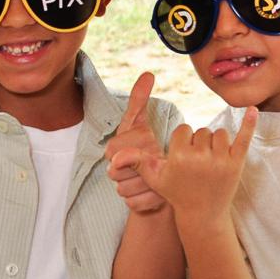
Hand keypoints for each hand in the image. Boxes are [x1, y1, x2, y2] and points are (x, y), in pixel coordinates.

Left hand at [106, 72, 166, 213]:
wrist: (169, 182)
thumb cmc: (146, 150)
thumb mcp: (138, 124)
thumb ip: (139, 101)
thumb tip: (148, 75)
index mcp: (149, 140)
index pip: (110, 150)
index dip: (115, 153)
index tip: (128, 151)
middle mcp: (159, 160)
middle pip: (113, 173)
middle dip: (119, 171)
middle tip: (134, 167)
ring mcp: (162, 182)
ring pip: (122, 191)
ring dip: (127, 187)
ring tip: (140, 179)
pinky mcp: (161, 202)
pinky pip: (132, 204)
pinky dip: (135, 201)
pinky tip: (145, 192)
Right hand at [125, 109, 257, 224]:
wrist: (203, 215)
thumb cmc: (177, 192)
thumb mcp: (154, 178)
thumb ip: (134, 162)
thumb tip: (113, 156)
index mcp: (179, 157)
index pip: (183, 130)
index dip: (182, 142)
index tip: (183, 158)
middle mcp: (200, 157)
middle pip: (201, 131)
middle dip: (199, 143)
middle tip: (198, 164)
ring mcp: (221, 160)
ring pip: (219, 133)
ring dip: (215, 143)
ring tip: (210, 162)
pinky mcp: (237, 163)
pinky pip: (244, 138)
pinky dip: (250, 124)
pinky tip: (254, 110)